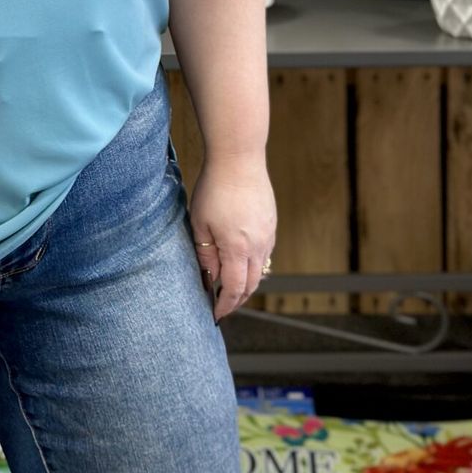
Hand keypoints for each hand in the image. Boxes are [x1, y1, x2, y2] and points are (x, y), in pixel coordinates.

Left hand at [189, 158, 275, 321]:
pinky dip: (254, 265)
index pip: (234, 289)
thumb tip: (210, 278)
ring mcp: (268, 235)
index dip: (225, 305)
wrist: (239, 158)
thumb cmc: (214, 187)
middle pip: (252, 285)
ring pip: (261, 270)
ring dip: (247, 283)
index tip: (215, 314)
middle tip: (223, 306)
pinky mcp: (271, 224)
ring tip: (232, 288)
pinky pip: (265, 253)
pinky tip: (242, 262)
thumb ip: (205, 254)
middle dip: (237, 300)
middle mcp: (258, 246)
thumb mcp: (200, 223)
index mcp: (237, 248)